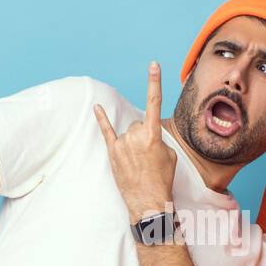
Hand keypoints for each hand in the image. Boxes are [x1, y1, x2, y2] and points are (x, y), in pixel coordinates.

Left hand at [93, 61, 176, 221]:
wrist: (148, 201)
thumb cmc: (162, 179)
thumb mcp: (169, 155)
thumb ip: (158, 138)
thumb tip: (148, 135)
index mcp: (153, 134)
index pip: (154, 102)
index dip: (154, 81)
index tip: (153, 65)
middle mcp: (135, 134)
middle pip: (139, 123)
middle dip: (144, 136)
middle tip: (149, 157)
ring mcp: (122, 143)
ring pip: (128, 132)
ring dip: (133, 143)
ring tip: (139, 163)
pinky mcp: (113, 152)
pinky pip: (106, 131)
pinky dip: (101, 119)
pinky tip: (96, 108)